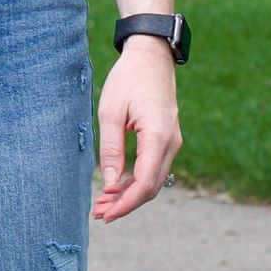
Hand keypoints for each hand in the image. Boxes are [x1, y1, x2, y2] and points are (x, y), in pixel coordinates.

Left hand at [93, 38, 181, 221]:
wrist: (151, 57)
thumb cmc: (128, 79)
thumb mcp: (111, 111)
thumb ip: (111, 147)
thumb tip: (110, 181)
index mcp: (158, 136)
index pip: (145, 183)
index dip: (125, 203)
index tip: (105, 214)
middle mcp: (171, 143)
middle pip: (151, 187)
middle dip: (125, 204)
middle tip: (98, 213)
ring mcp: (172, 142)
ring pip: (154, 180)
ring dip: (130, 194)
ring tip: (103, 203)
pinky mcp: (167, 139)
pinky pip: (154, 168)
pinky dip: (136, 180)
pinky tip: (116, 185)